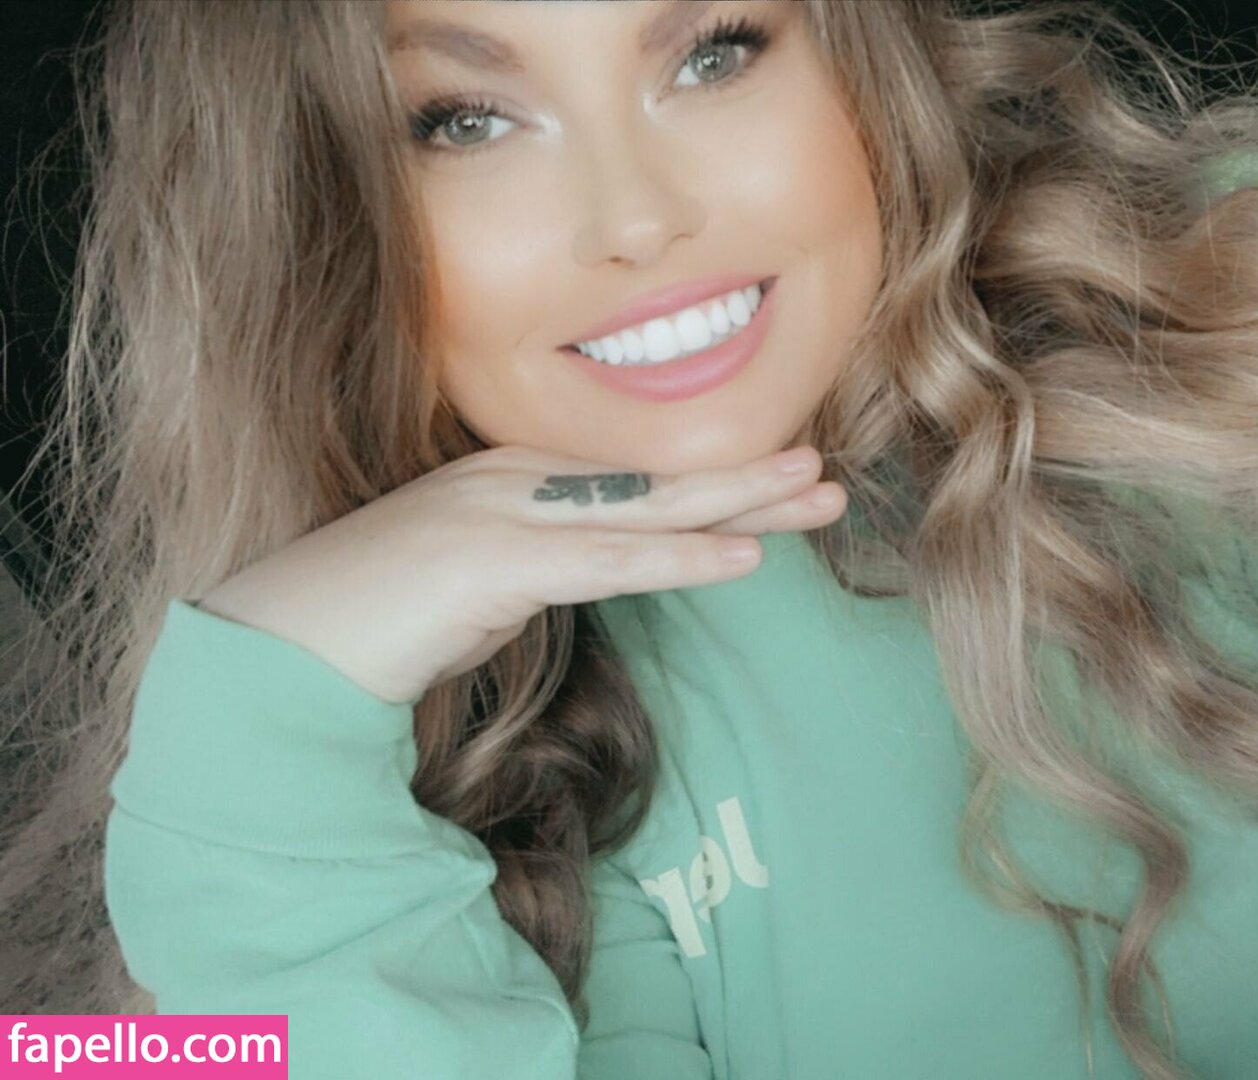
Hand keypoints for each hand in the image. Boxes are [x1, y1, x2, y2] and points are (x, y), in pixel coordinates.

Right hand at [195, 444, 844, 702]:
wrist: (276, 650)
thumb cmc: (370, 627)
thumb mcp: (471, 589)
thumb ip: (531, 570)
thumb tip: (584, 576)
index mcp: (508, 480)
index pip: (633, 479)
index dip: (713, 480)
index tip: (784, 482)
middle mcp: (512, 480)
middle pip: (655, 478)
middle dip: (747, 477)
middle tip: (829, 475)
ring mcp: (502, 514)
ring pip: (648, 507)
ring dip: (739, 501)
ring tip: (816, 494)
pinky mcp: (493, 562)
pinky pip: (611, 562)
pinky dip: (683, 559)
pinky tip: (747, 557)